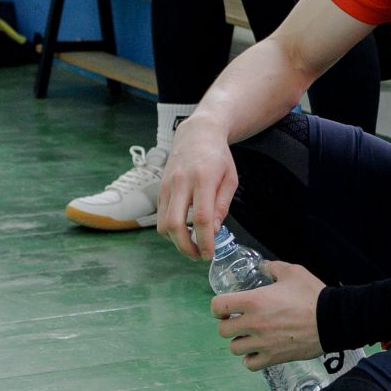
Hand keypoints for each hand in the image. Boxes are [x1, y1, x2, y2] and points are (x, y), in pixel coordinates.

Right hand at [157, 112, 237, 258]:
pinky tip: (184, 231)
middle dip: (185, 247)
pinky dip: (170, 229)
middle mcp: (181, 182)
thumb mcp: (230, 178)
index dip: (204, 240)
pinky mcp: (160, 188)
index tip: (209, 254)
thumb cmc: (219, 157)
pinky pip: (160, 216)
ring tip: (193, 245)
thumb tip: (213, 230)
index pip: (201, 217)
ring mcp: (167, 185)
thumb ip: (222, 205)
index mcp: (204, 179)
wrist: (197, 134)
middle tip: (199, 256)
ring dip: (176, 241)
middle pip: (175, 224)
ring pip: (163, 224)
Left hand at [211, 261, 325, 368]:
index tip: (227, 307)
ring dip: (240, 341)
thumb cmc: (311, 294)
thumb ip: (273, 267)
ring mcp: (262, 343)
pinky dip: (251, 358)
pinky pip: (249, 364)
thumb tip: (263, 266)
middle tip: (240, 321)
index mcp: (254, 301)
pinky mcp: (273, 358)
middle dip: (229, 325)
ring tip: (252, 336)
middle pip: (223, 331)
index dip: (219, 307)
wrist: (332, 319)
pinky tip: (260, 350)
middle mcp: (253, 323)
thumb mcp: (293, 272)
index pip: (218, 307)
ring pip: (234, 348)